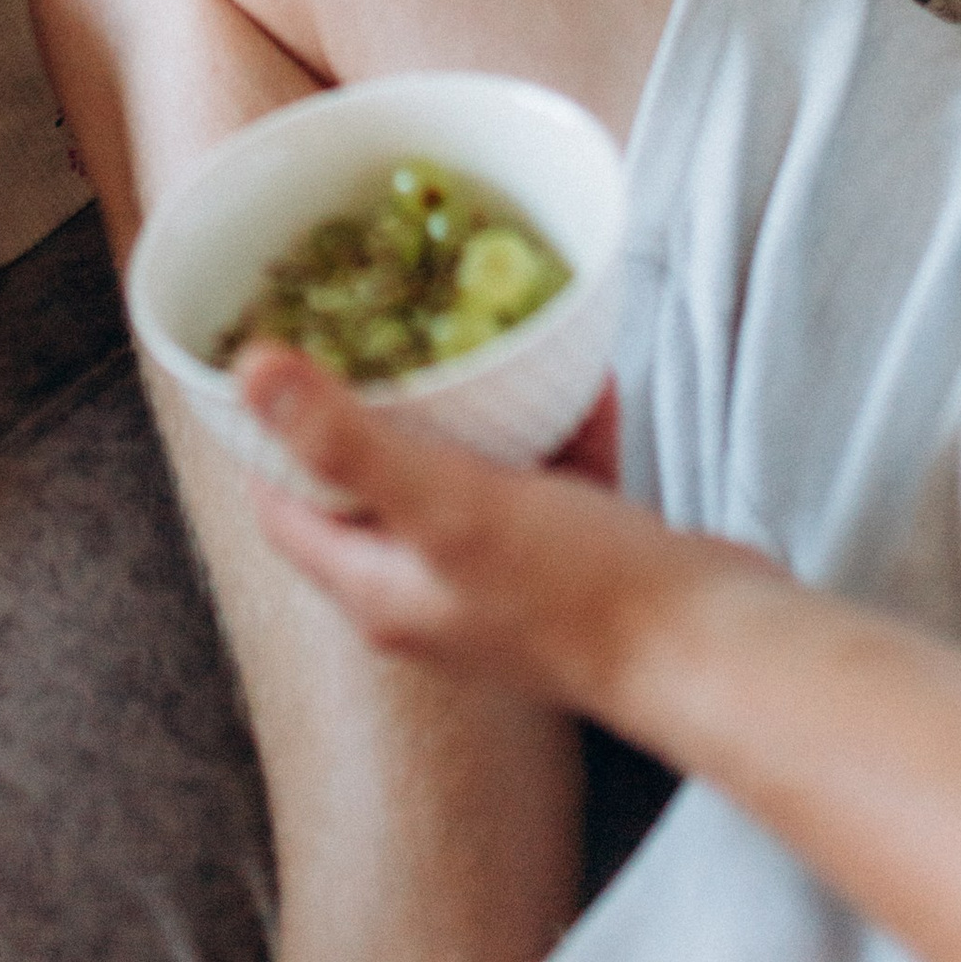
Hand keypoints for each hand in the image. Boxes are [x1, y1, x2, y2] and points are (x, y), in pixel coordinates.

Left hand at [238, 346, 764, 731]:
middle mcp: (430, 590)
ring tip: (476, 322)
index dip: (269, 427)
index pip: (285, 503)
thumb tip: (245, 371)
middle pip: (372, 478)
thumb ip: (347, 441)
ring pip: (464, 468)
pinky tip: (579, 367)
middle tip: (376, 311)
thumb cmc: (577, 590)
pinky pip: (547, 472)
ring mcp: (505, 578)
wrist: (716, 650)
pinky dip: (556, 421)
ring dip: (472, 403)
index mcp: (379, 590)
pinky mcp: (573, 559)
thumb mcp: (448, 503)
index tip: (276, 340)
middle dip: (374, 395)